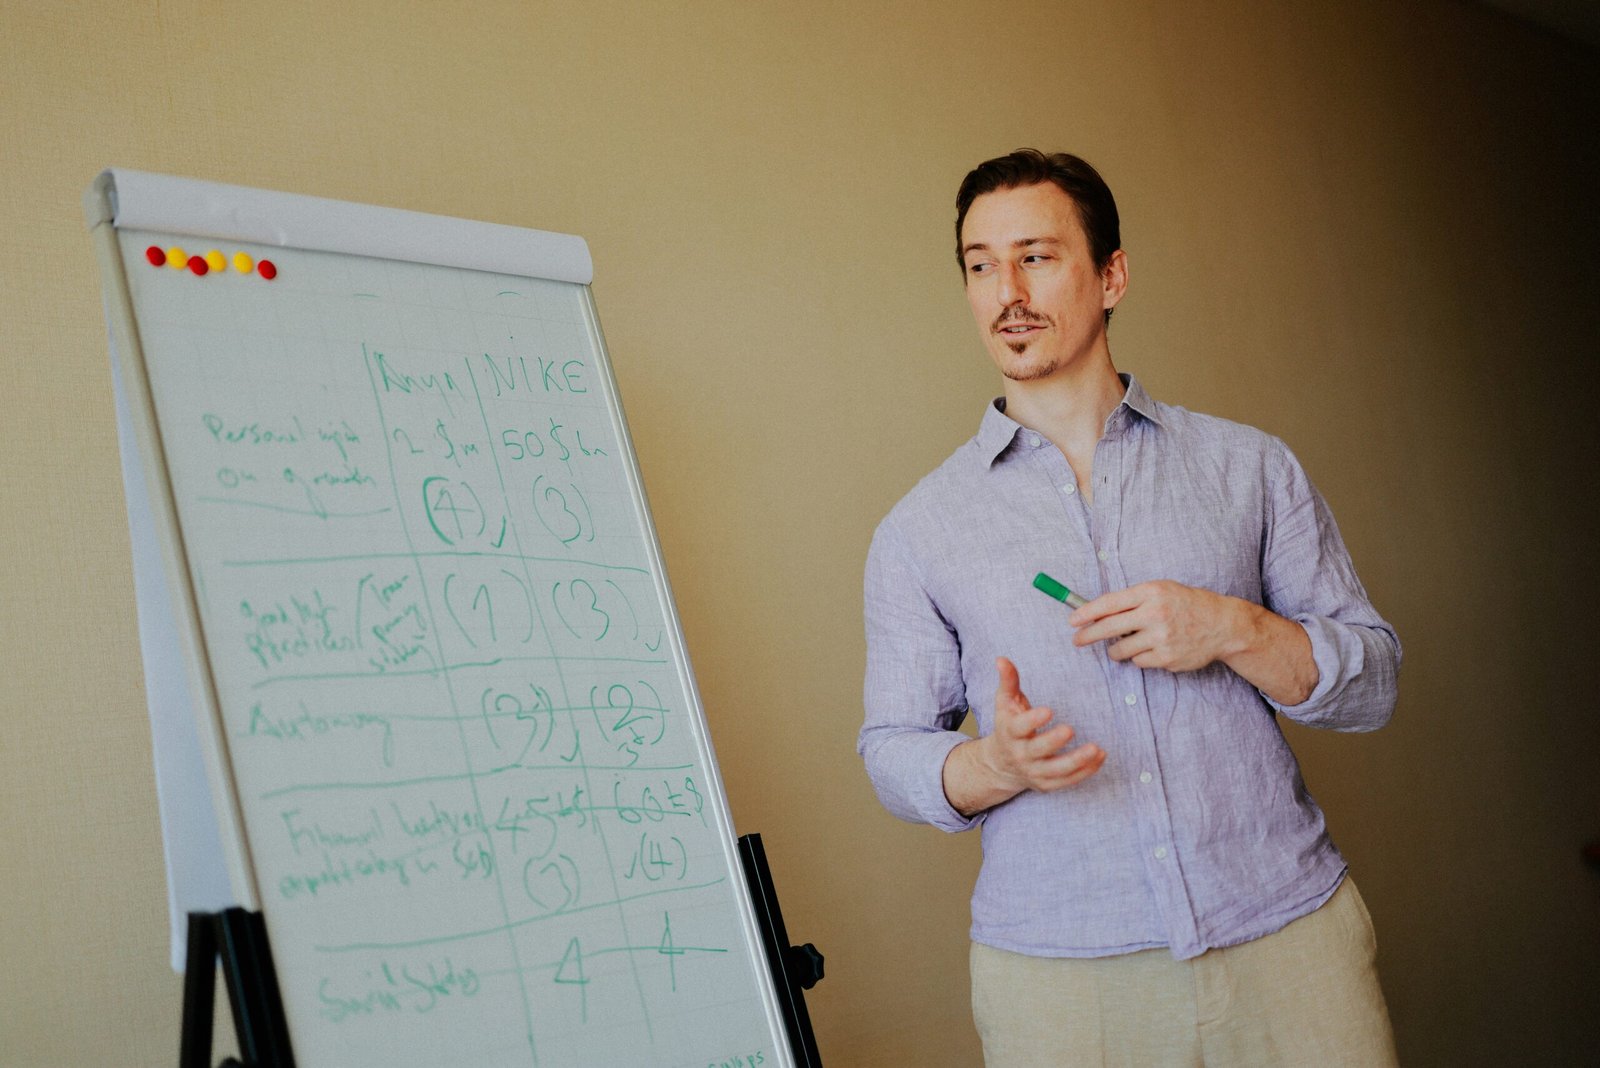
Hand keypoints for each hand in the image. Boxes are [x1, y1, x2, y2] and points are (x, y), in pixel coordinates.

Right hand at [981, 656, 1104, 794]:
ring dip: (1077, 761)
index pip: (1019, 728)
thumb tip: (1001, 659)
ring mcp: (1034, 772)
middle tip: (1070, 729)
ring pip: (1056, 770)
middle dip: (1053, 741)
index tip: (1049, 710)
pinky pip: (1067, 781)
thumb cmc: (1008, 726)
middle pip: (1037, 750)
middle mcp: (1020, 754)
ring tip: (1096, 749)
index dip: (1032, 720)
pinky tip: (1100, 757)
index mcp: (1010, 733)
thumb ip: (1008, 681)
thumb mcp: (1004, 703)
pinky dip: (1085, 771)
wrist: (1001, 765)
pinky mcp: (1046, 784)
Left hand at [1069, 580, 1242, 671]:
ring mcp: (1161, 638)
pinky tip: (1154, 648)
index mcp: (1151, 592)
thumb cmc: (1185, 604)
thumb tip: (1095, 612)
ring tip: (1125, 643)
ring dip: (1116, 649)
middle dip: (1088, 636)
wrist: (1222, 625)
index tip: (1072, 620)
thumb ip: (1131, 599)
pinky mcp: (1167, 658)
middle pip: (1108, 628)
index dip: (1086, 612)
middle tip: (1077, 640)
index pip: (1109, 603)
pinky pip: (1138, 662)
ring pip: (1121, 649)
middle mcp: (1155, 614)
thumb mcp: (1160, 590)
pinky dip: (1140, 657)